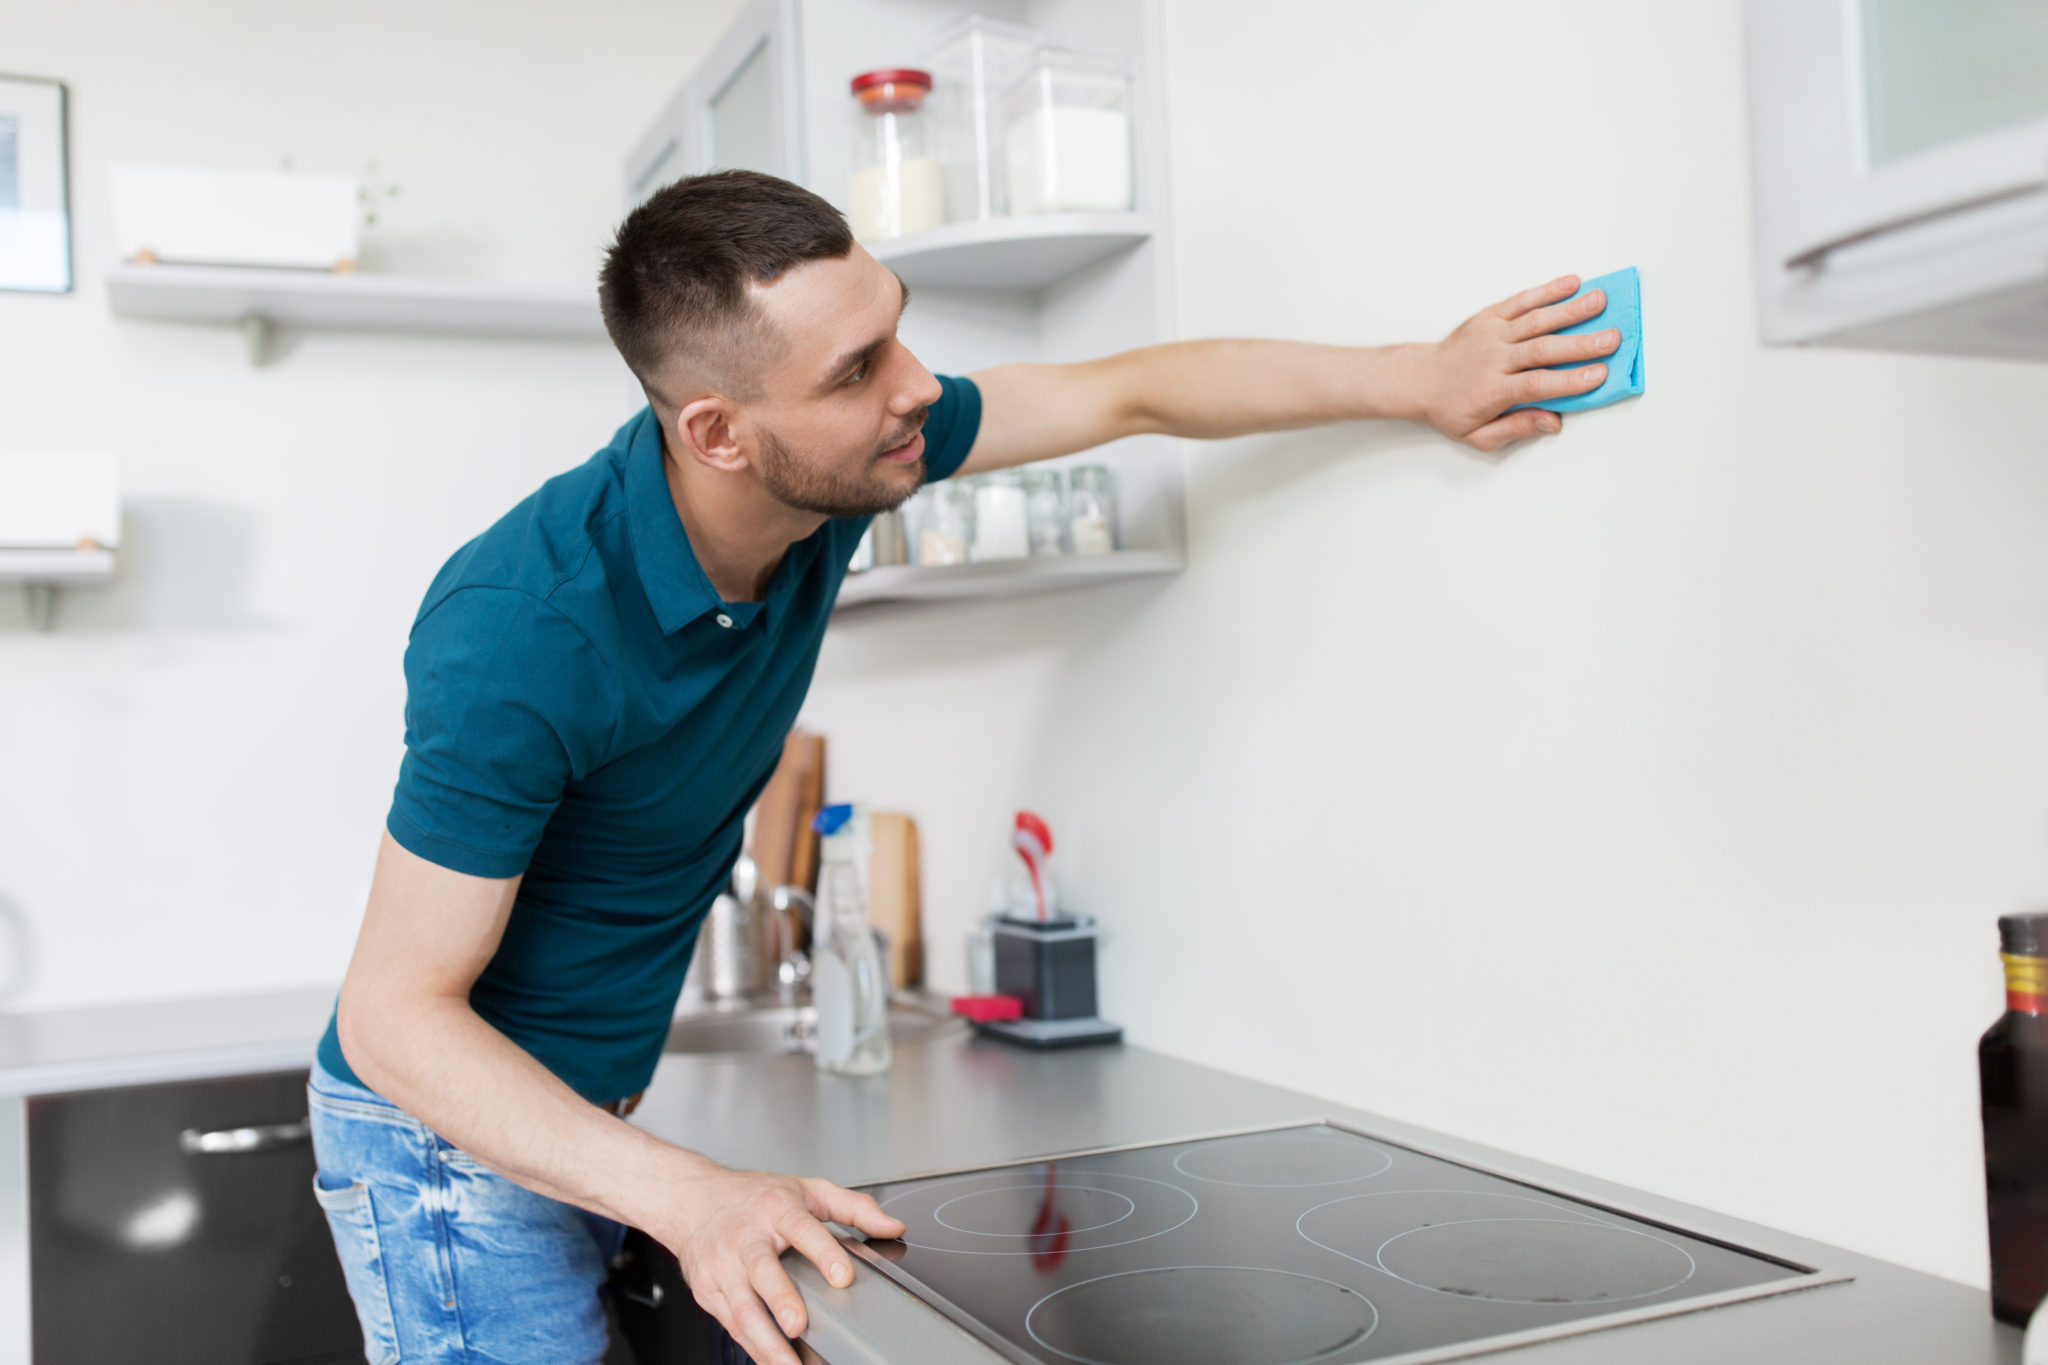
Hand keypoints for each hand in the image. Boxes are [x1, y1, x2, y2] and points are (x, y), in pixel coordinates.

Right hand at [652, 1159, 904, 1364]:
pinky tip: (770, 1360)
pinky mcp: (707, 1290)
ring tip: (787, 1363)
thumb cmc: (754, 1196)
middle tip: (799, 1324)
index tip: (843, 1277)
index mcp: (776, 1208)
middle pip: (763, 1270)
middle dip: (781, 1300)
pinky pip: (731, 1323)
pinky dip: (751, 1346)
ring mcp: (723, 1266)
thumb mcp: (807, 1189)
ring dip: (765, 1339)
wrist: (694, 1198)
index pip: (803, 1229)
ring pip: (742, 1307)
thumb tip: (892, 1226)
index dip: (823, 1253)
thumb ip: (854, 1207)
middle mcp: (746, 1237)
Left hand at [1408, 274, 1621, 453]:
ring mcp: (1492, 333)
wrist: (1420, 379)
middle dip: (1580, 344)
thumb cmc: (1452, 409)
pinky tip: (1572, 283)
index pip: (1537, 384)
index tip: (1599, 375)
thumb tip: (1552, 422)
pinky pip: (1520, 301)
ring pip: (1535, 320)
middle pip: (1542, 349)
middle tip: (1613, 338)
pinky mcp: (1490, 315)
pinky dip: (1546, 291)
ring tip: (1601, 301)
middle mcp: (1494, 358)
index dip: (1569, 380)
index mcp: (1493, 390)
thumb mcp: (1477, 435)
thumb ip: (1516, 429)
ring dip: (1570, 310)